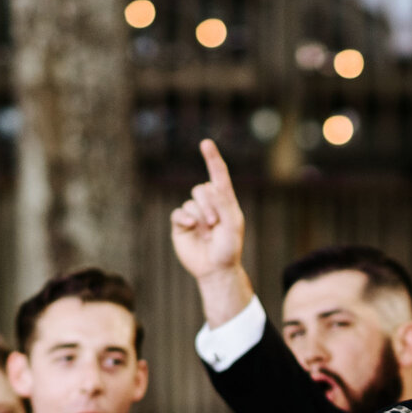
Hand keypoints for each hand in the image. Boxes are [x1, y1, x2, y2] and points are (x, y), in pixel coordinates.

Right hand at [169, 139, 256, 325]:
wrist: (215, 269)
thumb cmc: (229, 248)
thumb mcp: (232, 224)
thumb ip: (223, 203)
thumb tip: (209, 186)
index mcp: (225, 201)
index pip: (218, 175)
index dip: (212, 159)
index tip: (206, 143)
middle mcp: (208, 204)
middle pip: (202, 188)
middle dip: (209, 205)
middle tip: (215, 224)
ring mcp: (194, 214)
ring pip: (191, 201)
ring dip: (200, 215)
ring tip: (208, 232)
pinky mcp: (181, 224)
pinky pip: (178, 212)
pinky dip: (185, 218)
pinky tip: (191, 228)